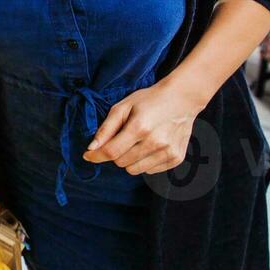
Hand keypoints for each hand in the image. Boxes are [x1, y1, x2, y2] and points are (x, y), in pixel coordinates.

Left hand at [82, 80, 204, 174]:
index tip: (88, 156)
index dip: (96, 156)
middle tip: (123, 139)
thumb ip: (106, 129)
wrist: (182, 99)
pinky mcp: (176, 158)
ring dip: (130, 160)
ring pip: (134, 170)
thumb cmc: (149, 100)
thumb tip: (91, 148)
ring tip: (138, 142)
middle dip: (116, 153)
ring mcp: (168, 152)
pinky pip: (150, 171)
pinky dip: (145, 162)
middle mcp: (155, 142)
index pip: (111, 152)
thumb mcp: (123, 107)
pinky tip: (151, 146)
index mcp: (139, 127)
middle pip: (121, 163)